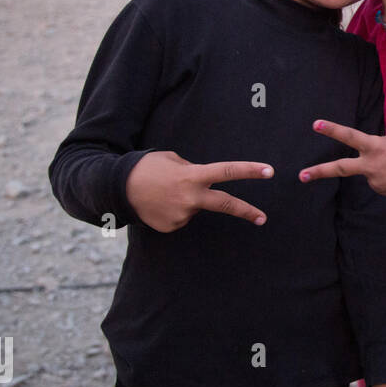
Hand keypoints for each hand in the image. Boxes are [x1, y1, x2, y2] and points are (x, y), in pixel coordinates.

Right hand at [124, 151, 272, 231]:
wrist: (115, 188)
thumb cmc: (147, 168)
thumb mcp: (173, 160)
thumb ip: (193, 170)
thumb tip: (205, 182)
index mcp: (193, 175)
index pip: (227, 171)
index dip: (250, 171)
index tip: (269, 171)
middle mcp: (190, 197)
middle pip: (226, 204)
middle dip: (247, 211)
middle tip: (262, 218)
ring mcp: (182, 214)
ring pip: (195, 208)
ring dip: (187, 201)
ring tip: (165, 193)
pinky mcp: (172, 227)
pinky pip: (181, 217)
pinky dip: (174, 210)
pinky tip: (159, 204)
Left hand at [299, 121, 385, 196]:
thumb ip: (379, 144)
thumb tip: (370, 151)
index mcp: (375, 147)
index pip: (350, 136)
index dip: (332, 129)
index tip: (315, 124)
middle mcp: (370, 165)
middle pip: (339, 168)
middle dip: (319, 171)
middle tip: (301, 175)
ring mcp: (374, 181)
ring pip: (369, 173)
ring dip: (380, 169)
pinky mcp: (380, 191)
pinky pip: (379, 181)